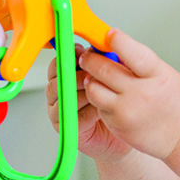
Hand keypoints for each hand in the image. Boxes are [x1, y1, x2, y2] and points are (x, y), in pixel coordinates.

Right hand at [46, 43, 132, 162]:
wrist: (122, 134)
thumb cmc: (115, 103)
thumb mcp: (112, 76)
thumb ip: (104, 61)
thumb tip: (101, 45)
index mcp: (65, 76)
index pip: (58, 62)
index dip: (70, 57)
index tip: (82, 54)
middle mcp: (58, 92)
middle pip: (56, 78)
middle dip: (77, 74)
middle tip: (93, 74)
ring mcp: (59, 110)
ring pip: (64, 95)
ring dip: (84, 91)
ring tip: (101, 91)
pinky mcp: (66, 127)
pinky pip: (72, 114)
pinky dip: (88, 110)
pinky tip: (100, 108)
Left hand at [80, 29, 179, 160]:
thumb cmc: (178, 103)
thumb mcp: (166, 74)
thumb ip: (140, 62)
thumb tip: (113, 48)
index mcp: (157, 76)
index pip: (132, 53)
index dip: (118, 41)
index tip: (109, 34)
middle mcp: (141, 94)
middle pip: (103, 69)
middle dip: (91, 58)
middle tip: (88, 55)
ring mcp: (127, 112)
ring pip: (93, 88)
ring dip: (90, 79)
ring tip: (95, 76)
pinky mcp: (117, 126)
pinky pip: (98, 106)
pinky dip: (100, 98)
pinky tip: (108, 96)